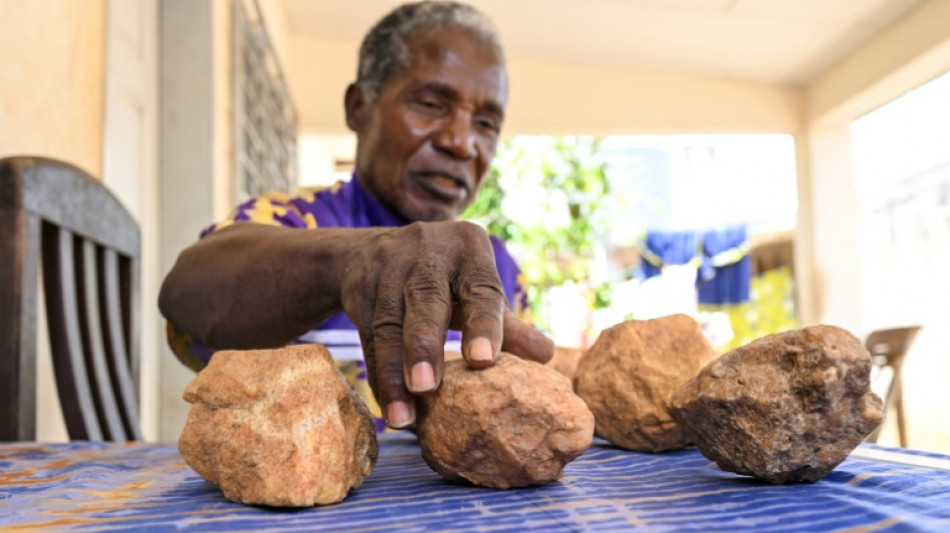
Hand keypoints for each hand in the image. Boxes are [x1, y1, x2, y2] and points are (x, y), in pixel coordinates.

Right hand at [340, 221, 553, 428]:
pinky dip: (379, 375)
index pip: (479, 289)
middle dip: (423, 345)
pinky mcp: (360, 287)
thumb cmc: (446, 278)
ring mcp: (388, 266)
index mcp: (469, 248)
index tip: (483, 359)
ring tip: (403, 418)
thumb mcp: (476, 289)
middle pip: (425, 300)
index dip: (483, 324)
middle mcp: (427, 250)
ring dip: (394, 374)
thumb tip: (546, 356)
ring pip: (388, 323)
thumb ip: (507, 324)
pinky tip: (389, 407)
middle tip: (426, 387)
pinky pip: (367, 336)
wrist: (374, 250)